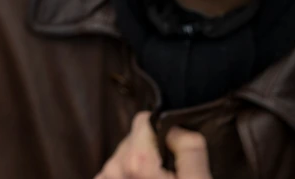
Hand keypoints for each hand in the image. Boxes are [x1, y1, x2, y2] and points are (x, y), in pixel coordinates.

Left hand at [95, 112, 210, 178]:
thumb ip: (189, 145)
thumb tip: (173, 126)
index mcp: (138, 161)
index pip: (143, 121)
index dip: (162, 133)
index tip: (172, 152)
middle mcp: (114, 168)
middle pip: (132, 139)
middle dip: (149, 151)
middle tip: (167, 175)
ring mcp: (105, 178)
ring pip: (123, 156)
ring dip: (136, 166)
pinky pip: (112, 172)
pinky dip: (125, 175)